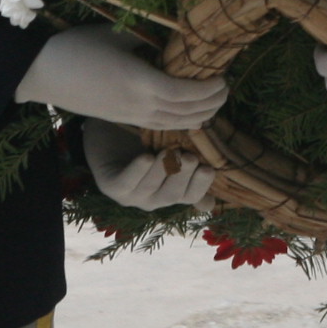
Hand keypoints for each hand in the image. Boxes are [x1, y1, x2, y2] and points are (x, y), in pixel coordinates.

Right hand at [13, 23, 229, 130]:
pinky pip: (157, 126)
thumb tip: (174, 38)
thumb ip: (147, 39)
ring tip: (213, 104)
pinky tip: (186, 116)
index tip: (224, 77)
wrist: (40, 72)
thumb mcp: (117, 34)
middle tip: (225, 90)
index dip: (209, 90)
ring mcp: (128, 116)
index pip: (186, 94)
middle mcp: (139, 105)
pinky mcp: (119, 119)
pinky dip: (177, 123)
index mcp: (141, 82)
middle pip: (185, 114)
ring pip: (172, 125)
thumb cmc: (77, 46)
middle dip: (210, 105)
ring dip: (197, 117)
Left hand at [83, 120, 216, 210]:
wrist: (109, 129)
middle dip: (181, 178)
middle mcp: (152, 198)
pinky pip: (125, 184)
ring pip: (150, 191)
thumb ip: (193, 161)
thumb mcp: (172, 146)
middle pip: (172, 195)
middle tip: (189, 158)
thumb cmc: (146, 138)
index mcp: (170, 191)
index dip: (200, 186)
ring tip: (168, 153)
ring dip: (161, 173)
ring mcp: (131, 196)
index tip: (208, 168)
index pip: (191, 196)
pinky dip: (136, 172)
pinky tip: (146, 158)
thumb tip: (217, 179)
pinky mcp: (110, 186)